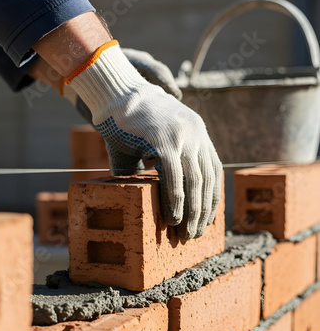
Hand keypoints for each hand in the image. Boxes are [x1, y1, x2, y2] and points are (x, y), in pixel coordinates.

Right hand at [67, 40, 221, 238]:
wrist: (115, 97)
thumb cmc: (130, 124)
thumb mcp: (153, 146)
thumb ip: (162, 167)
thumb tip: (157, 199)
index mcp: (198, 132)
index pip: (214, 170)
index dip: (212, 197)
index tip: (208, 218)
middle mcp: (196, 133)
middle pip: (207, 179)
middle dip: (204, 210)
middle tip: (195, 234)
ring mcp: (182, 135)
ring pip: (195, 180)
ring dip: (193, 211)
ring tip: (186, 233)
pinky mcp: (165, 140)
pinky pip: (175, 177)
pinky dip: (176, 200)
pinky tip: (174, 218)